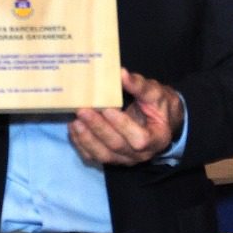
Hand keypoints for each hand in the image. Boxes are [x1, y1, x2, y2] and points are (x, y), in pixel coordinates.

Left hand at [69, 68, 183, 166]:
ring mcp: (125, 159)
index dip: (123, 125)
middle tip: (83, 110)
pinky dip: (81, 144)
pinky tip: (73, 129)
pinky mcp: (112, 158)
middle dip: (98, 128)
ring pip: (103, 155)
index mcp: (157, 139)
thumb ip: (139, 86)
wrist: (158, 120)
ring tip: (75, 120)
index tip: (107, 108)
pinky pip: (94, 156)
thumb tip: (122, 74)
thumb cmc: (158, 105)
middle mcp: (141, 154)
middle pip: (117, 146)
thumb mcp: (155, 93)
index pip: (139, 138)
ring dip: (87, 138)